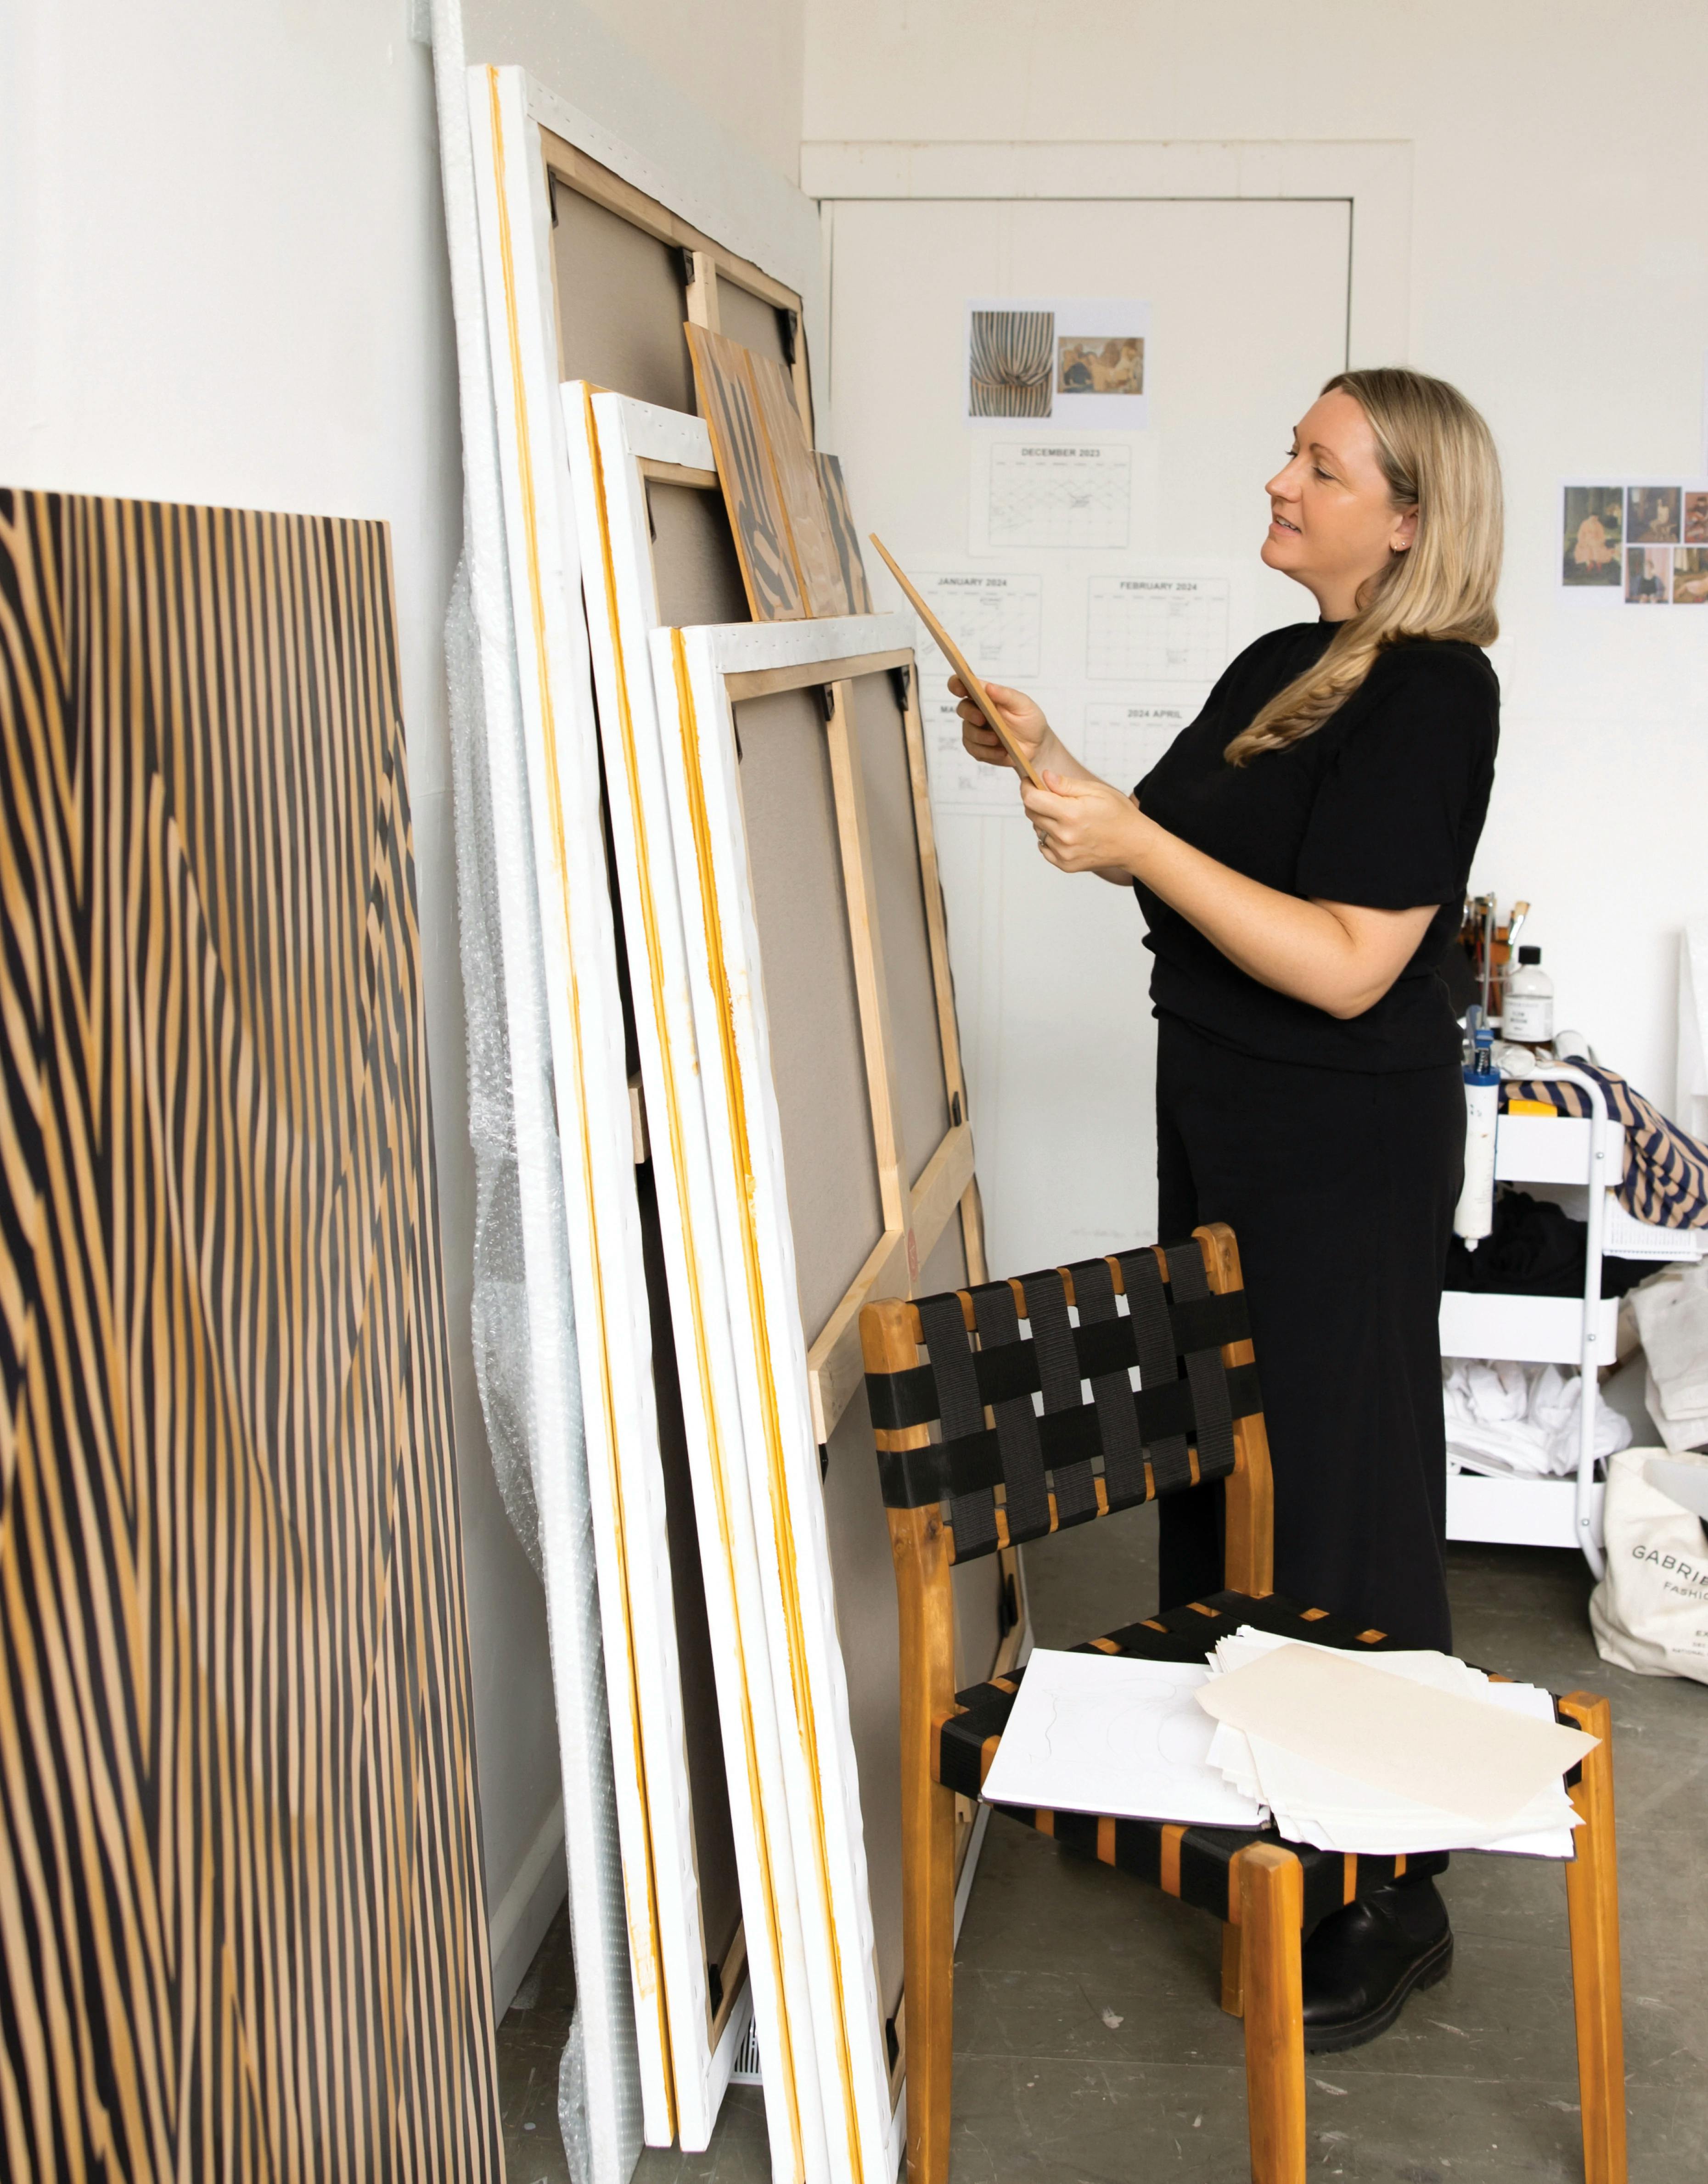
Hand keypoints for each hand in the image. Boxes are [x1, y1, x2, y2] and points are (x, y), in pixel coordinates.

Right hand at [950, 676, 1049, 772]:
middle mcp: (977, 712)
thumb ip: (1006, 695)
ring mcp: (976, 731)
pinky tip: (1001, 751)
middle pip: (962, 709)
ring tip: (997, 740)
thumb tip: (988, 687)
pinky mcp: (978, 748)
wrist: (1037, 746)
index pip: (964, 686)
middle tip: (982, 719)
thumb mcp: (1023, 705)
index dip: (957, 684)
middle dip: (970, 713)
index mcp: (986, 696)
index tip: (960, 688)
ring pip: (968, 732)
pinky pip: (974, 750)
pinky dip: (988, 751)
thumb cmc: (1029, 721)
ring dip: (981, 737)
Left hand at [1021, 770, 1146, 875]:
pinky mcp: (1065, 865)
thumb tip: (1043, 776)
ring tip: (1067, 818)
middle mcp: (1064, 836)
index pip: (1032, 800)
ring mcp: (1064, 853)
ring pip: (1038, 830)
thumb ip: (1066, 784)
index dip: (1027, 787)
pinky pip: (1044, 846)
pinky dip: (1050, 838)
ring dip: (1045, 820)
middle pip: (1032, 814)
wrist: (1134, 844)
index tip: (1029, 782)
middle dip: (1037, 802)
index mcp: (1071, 814)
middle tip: (1053, 798)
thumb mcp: (1096, 791)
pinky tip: (1068, 833)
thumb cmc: (1118, 814)